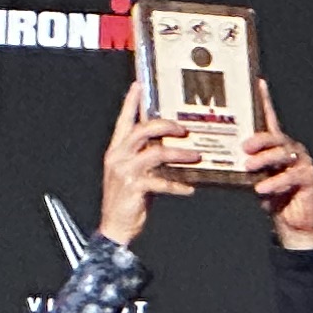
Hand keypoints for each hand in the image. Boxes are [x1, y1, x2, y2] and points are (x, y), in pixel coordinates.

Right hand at [98, 90, 193, 245]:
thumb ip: (147, 158)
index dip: (131, 102)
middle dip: (165, 125)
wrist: (115, 227)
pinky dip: (178, 185)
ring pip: (155, 153)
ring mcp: (124, 171)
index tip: (140, 85)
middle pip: (142, 130)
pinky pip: (161, 182)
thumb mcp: (135, 173)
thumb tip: (172, 148)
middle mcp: (118, 156)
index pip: (124, 120)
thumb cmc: (128, 199)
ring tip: (196, 156)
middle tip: (184, 128)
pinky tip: (190, 188)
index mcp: (117, 150)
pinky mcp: (134, 188)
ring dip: (179, 153)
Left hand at [244, 91, 312, 247]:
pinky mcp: (310, 178)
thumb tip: (218, 157)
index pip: (270, 120)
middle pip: (276, 137)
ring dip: (264, 160)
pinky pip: (291, 176)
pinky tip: (262, 189)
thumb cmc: (272, 198)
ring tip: (248, 167)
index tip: (257, 83)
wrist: (292, 224)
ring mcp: (303, 162)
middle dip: (259, 140)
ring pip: (283, 154)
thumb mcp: (254, 179)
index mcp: (277, 147)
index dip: (264, 100)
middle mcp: (292, 150)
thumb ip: (243, 166)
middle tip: (243, 148)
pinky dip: (275, 182)